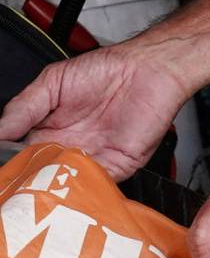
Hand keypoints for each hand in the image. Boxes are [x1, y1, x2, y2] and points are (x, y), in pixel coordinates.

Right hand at [0, 41, 188, 179]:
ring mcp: (94, 159)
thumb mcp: (51, 83)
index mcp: (50, 131)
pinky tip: (70, 184)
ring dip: (55, 187)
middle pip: (44, 174)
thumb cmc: (104, 70)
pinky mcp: (118, 166)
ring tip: (40, 187)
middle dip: (31, 181)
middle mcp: (71, 148)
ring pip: (68, 184)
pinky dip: (83, 187)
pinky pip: (97, 184)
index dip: (13, 163)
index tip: (6, 170)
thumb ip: (23, 108)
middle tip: (19, 186)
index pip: (24, 156)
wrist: (147, 70)